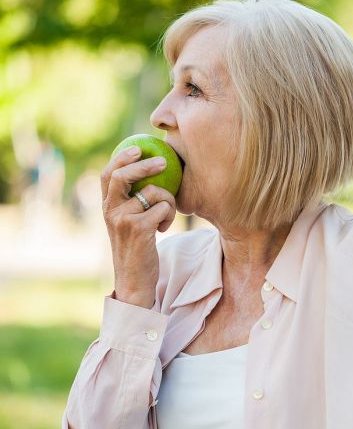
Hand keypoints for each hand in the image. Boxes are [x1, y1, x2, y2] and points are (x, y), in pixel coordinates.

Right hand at [101, 146, 176, 307]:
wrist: (134, 280)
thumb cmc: (137, 249)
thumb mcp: (129, 223)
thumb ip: (132, 202)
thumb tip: (151, 174)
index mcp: (107, 207)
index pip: (108, 174)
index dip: (121, 158)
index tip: (138, 148)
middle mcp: (110, 211)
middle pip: (123, 176)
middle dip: (144, 165)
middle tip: (164, 162)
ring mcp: (123, 219)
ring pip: (153, 192)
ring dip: (168, 201)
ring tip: (166, 216)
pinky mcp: (139, 229)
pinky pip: (163, 208)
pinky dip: (169, 216)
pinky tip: (164, 228)